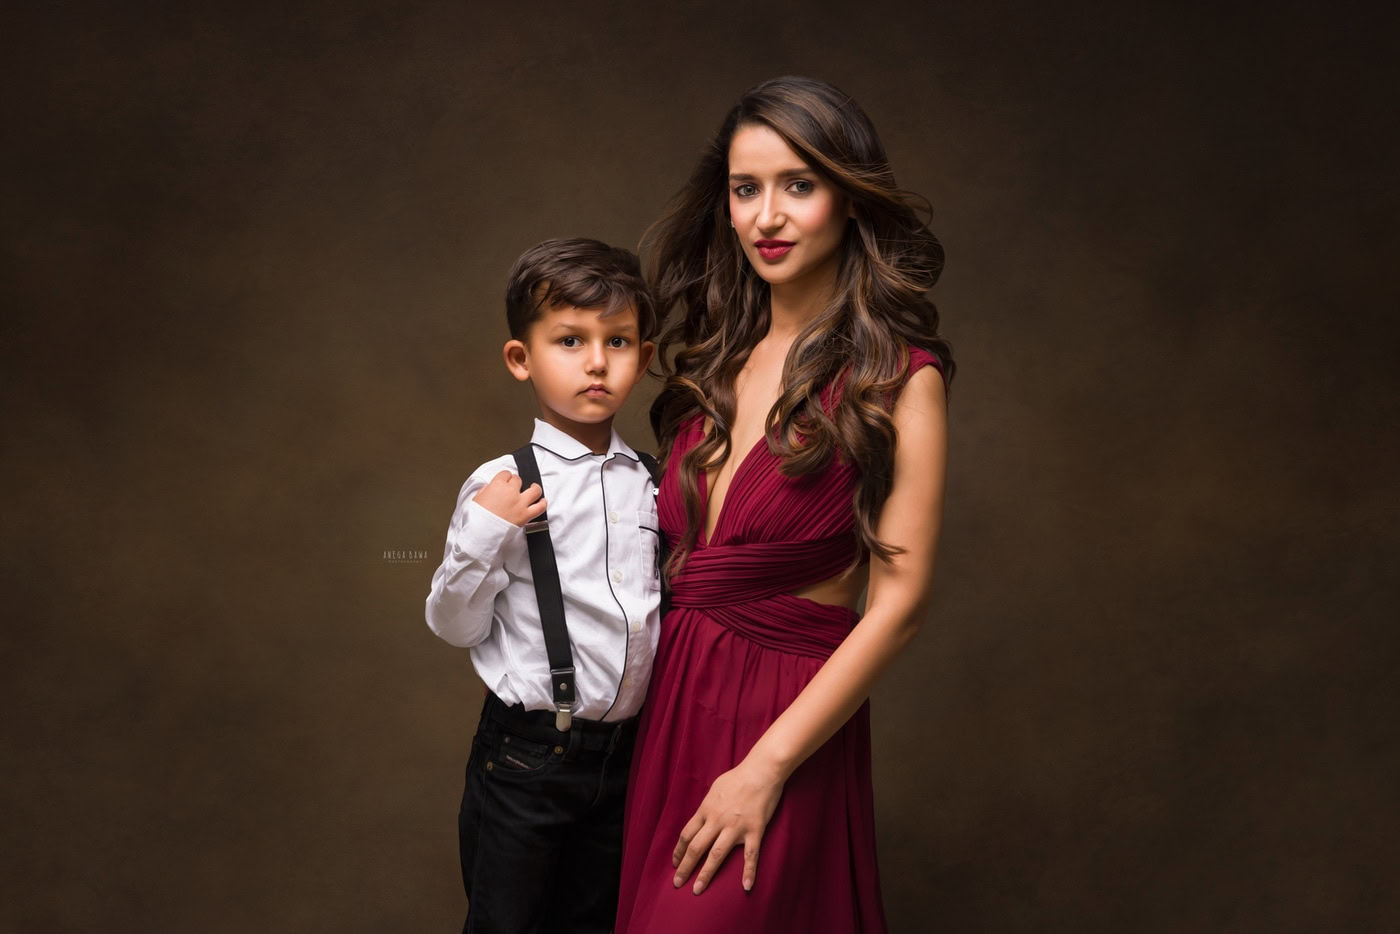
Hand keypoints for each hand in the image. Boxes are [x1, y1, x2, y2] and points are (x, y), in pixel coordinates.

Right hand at [472, 470, 545, 527]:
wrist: (482, 533)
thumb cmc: (477, 518)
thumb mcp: (476, 498)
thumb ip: (485, 490)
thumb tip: (489, 488)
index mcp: (497, 486)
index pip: (505, 474)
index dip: (505, 477)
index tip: (505, 480)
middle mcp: (511, 492)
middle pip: (518, 480)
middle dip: (516, 482)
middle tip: (514, 487)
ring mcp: (520, 503)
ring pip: (534, 490)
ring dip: (535, 488)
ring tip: (534, 488)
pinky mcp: (526, 515)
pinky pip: (540, 507)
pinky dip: (543, 503)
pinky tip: (542, 501)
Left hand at [672, 755, 784, 894]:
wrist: (762, 771)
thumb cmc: (738, 777)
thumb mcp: (715, 789)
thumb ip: (707, 806)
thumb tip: (702, 818)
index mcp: (706, 810)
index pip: (687, 834)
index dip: (679, 851)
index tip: (675, 863)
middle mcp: (717, 821)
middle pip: (696, 848)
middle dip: (685, 867)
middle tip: (677, 883)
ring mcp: (735, 827)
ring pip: (716, 855)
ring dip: (705, 874)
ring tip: (697, 890)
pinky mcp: (754, 831)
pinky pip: (750, 856)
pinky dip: (748, 872)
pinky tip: (746, 886)